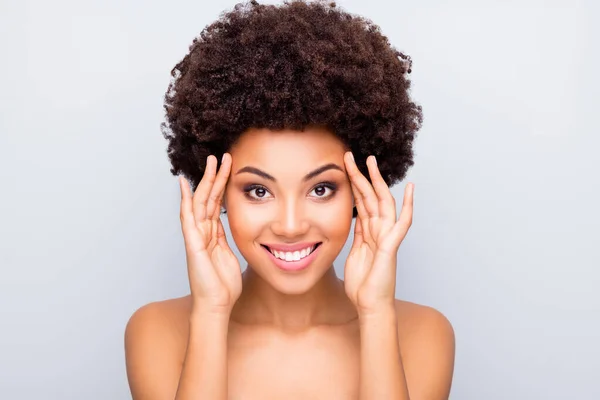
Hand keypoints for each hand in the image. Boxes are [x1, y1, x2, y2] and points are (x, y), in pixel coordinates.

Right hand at [179, 153, 241, 315]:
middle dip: (214, 177)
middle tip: (220, 156)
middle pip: (207, 198)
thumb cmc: (224, 287)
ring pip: (199, 202)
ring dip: (205, 181)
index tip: (229, 168)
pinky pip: (188, 218)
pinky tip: (184, 185)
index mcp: (213, 235)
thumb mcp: (231, 257)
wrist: (217, 305)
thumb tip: (237, 232)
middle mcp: (202, 233)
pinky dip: (185, 200)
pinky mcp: (192, 243)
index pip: (216, 204)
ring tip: (211, 161)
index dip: (221, 185)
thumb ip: (229, 242)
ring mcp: (195, 237)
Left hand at [343, 152, 413, 316]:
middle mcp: (379, 230)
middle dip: (361, 175)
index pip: (361, 202)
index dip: (354, 183)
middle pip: (370, 197)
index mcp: (368, 232)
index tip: (345, 167)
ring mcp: (387, 237)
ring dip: (376, 182)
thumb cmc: (363, 284)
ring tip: (371, 161)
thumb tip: (355, 219)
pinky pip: (402, 223)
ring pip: (383, 203)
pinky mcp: (391, 246)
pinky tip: (410, 189)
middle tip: (351, 155)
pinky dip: (408, 206)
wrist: (369, 305)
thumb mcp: (354, 253)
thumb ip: (358, 235)